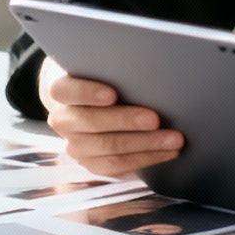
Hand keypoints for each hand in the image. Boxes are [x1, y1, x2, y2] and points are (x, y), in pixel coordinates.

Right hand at [38, 57, 182, 176]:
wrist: (88, 104)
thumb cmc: (102, 79)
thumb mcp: (102, 68)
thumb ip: (114, 69)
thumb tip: (147, 71)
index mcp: (61, 91)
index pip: (65, 91)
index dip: (88, 93)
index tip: (112, 94)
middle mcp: (63, 120)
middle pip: (92, 123)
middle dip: (127, 121)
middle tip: (155, 119)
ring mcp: (75, 145)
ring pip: (109, 149)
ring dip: (145, 144)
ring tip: (173, 139)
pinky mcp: (91, 163)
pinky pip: (118, 166)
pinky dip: (146, 158)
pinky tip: (168, 152)